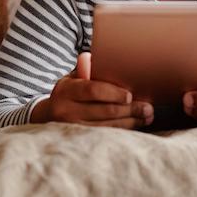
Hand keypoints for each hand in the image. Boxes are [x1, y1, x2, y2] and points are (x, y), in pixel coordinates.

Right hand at [31, 53, 153, 128]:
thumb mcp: (72, 78)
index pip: (92, 90)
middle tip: (148, 108)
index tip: (130, 95)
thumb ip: (86, 69)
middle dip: (130, 110)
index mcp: (65, 90)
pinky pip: (106, 136)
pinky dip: (123, 131)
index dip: (113, 93)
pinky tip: (135, 125)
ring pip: (107, 126)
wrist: (48, 116)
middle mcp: (66, 110)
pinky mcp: (79, 140)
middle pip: (104, 111)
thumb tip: (95, 56)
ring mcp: (72, 128)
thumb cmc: (69, 92)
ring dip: (131, 122)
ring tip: (146, 116)